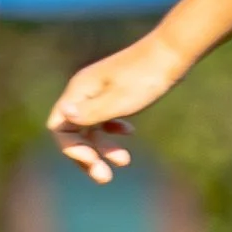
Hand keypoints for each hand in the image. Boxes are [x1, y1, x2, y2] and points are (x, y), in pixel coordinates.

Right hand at [47, 36, 184, 181]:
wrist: (172, 53)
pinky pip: (104, 118)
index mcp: (80, 90)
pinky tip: (130, 133)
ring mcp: (99, 92)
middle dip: (87, 156)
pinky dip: (113, 131)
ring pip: (91, 127)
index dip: (71, 148)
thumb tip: (63, 116)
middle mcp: (84, 91)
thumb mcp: (120, 100)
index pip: (59, 127)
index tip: (92, 161)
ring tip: (125, 161)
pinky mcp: (115, 93)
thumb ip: (91, 112)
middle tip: (104, 178)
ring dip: (103, 147)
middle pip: (73, 131)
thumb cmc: (146, 76)